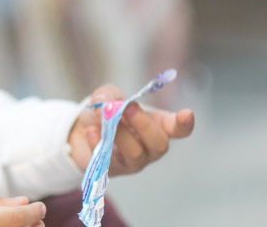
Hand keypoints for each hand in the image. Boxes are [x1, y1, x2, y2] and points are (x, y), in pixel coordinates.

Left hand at [69, 84, 194, 174]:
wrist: (79, 130)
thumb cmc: (104, 112)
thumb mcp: (106, 96)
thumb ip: (108, 95)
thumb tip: (105, 102)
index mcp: (156, 125)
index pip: (177, 129)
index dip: (184, 124)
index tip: (187, 114)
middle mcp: (149, 147)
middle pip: (159, 144)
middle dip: (144, 125)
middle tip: (128, 108)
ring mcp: (133, 161)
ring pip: (134, 153)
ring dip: (119, 133)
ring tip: (101, 116)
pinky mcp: (113, 170)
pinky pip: (110, 160)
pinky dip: (99, 142)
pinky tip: (91, 130)